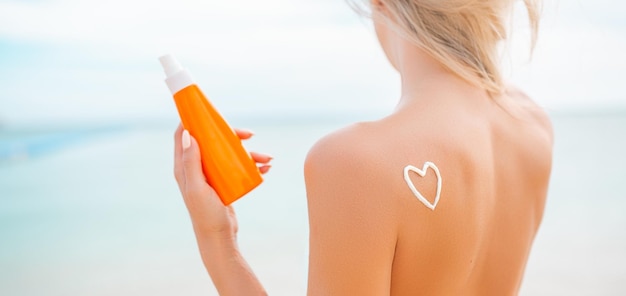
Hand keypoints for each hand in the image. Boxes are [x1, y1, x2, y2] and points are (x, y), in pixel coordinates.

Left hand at [173, 124, 271, 240]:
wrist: (219, 236)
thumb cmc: (205, 214)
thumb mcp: (197, 187)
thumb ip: (191, 162)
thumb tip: (188, 134)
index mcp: (184, 166)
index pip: (184, 135)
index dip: (193, 120)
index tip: (207, 110)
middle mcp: (196, 167)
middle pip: (212, 140)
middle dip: (232, 135)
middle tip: (249, 135)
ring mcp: (212, 174)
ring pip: (230, 153)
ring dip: (250, 152)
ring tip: (267, 159)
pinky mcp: (225, 181)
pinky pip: (239, 166)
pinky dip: (253, 164)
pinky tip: (266, 168)